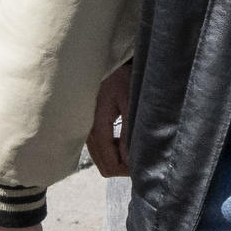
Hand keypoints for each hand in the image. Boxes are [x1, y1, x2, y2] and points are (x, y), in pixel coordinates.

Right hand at [84, 62, 133, 180]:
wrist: (104, 61)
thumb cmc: (119, 77)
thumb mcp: (130, 102)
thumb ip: (129, 132)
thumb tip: (130, 159)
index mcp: (97, 129)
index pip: (111, 166)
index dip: (129, 169)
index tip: (145, 157)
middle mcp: (87, 134)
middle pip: (106, 168)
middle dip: (125, 165)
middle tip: (141, 150)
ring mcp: (85, 132)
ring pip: (102, 161)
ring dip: (118, 157)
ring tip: (132, 141)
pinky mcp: (87, 129)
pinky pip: (99, 150)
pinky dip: (112, 150)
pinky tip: (121, 136)